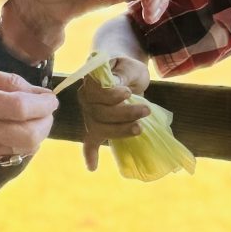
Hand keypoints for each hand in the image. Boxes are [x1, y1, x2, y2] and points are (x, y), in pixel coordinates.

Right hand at [0, 60, 57, 164]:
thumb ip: (2, 79)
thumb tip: (33, 90)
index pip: (19, 109)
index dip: (43, 104)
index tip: (52, 97)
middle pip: (27, 137)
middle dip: (46, 123)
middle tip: (47, 108)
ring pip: (23, 149)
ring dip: (36, 133)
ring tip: (34, 115)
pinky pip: (10, 152)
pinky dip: (20, 139)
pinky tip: (14, 124)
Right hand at [78, 56, 150, 170]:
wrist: (123, 69)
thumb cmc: (127, 66)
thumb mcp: (130, 65)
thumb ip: (123, 74)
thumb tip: (117, 86)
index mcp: (90, 79)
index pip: (94, 92)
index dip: (110, 95)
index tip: (128, 92)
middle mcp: (85, 97)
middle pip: (99, 112)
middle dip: (124, 114)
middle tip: (145, 110)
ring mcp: (89, 112)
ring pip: (99, 127)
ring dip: (120, 131)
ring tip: (139, 129)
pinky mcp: (97, 124)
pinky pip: (89, 140)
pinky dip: (90, 153)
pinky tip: (93, 166)